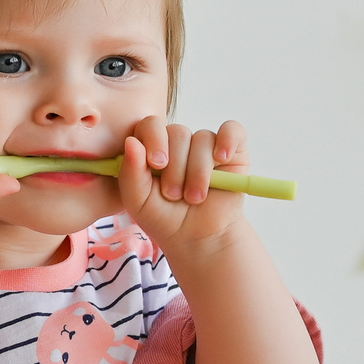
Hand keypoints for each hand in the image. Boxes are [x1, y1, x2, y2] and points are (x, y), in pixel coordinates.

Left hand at [118, 117, 250, 256]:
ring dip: (198, 172)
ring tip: (195, 198)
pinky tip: (221, 159)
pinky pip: (232, 130)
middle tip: (174, 195)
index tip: (157, 165)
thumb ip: (130, 172)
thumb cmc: (164, 218)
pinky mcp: (232, 151)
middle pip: (178, 132)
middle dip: (176, 168)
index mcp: (153, 148)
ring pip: (202, 139)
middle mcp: (178, 143)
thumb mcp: (138, 201)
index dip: (154, 139)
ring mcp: (206, 145)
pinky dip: (227, 141)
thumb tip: (131, 141)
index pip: (150, 125)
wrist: (197, 238)